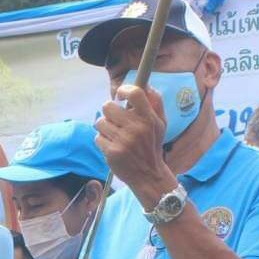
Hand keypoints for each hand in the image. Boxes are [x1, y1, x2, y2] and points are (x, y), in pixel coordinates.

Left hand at [95, 83, 177, 208]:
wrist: (148, 175)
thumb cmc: (152, 145)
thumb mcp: (160, 123)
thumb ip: (155, 102)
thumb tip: (145, 83)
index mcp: (149, 118)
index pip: (135, 93)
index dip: (124, 90)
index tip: (120, 96)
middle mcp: (136, 128)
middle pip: (108, 106)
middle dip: (110, 113)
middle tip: (117, 121)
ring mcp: (123, 140)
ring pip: (100, 122)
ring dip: (105, 128)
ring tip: (116, 135)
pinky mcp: (112, 152)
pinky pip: (98, 137)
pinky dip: (103, 141)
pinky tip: (113, 147)